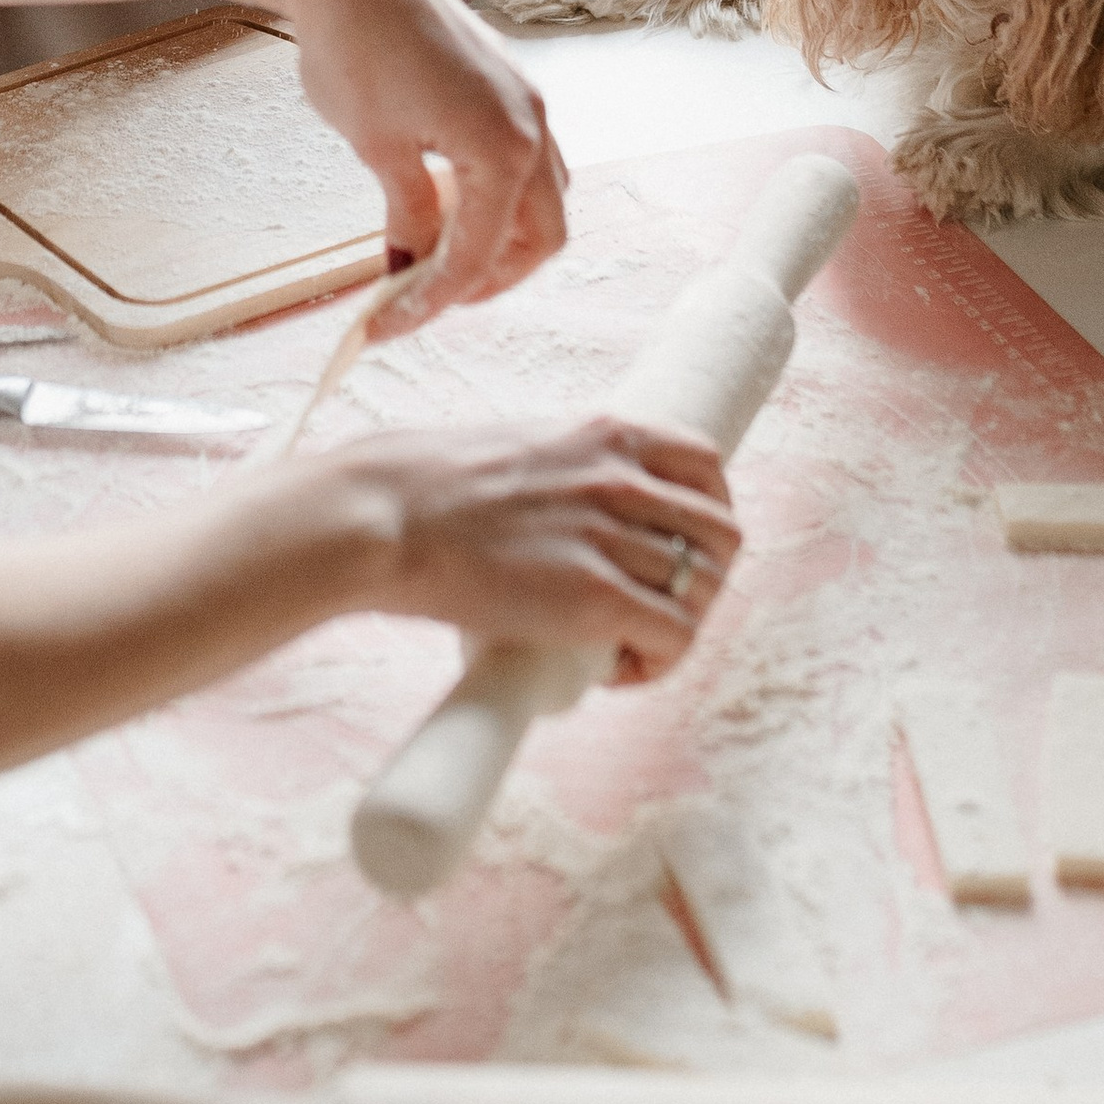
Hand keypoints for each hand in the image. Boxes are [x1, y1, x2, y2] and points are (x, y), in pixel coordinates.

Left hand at [267, 0, 567, 313]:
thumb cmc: (355, 50)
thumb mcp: (379, 149)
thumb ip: (410, 214)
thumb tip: (410, 266)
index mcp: (507, 149)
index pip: (477, 255)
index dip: (431, 302)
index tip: (383, 325)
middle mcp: (534, 123)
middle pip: (542, 236)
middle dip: (491, 279)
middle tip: (431, 299)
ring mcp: (526, 97)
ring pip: (541, 196)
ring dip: (499, 236)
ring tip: (436, 254)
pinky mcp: (505, 78)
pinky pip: (524, 156)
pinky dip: (494, 192)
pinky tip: (442, 195)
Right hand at [341, 415, 738, 677]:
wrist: (382, 517)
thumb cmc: (426, 484)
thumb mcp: (519, 445)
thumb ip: (567, 466)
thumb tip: (579, 505)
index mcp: (606, 434)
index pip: (709, 467)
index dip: (707, 514)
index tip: (680, 545)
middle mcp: (621, 479)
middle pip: (721, 535)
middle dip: (703, 578)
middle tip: (655, 606)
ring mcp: (611, 537)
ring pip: (702, 591)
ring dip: (677, 624)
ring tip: (628, 644)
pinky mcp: (595, 598)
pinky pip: (673, 636)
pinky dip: (657, 661)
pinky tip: (616, 670)